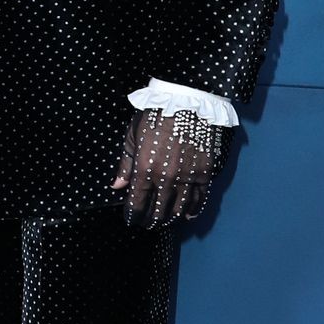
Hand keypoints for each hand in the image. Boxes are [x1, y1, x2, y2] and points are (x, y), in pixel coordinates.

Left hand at [111, 105, 227, 229]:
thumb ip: (125, 164)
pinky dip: (192, 210)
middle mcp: (166, 178)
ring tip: (165, 222)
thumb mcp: (132, 136)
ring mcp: (188, 177)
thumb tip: (118, 186)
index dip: (133, 216)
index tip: (132, 220)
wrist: (187, 99)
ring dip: (170, 220)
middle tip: (148, 224)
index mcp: (144, 170)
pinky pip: (199, 199)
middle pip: (158, 212)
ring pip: (179, 210)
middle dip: (151, 222)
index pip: (137, 204)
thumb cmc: (155, 114)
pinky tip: (187, 214)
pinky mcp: (205, 173)